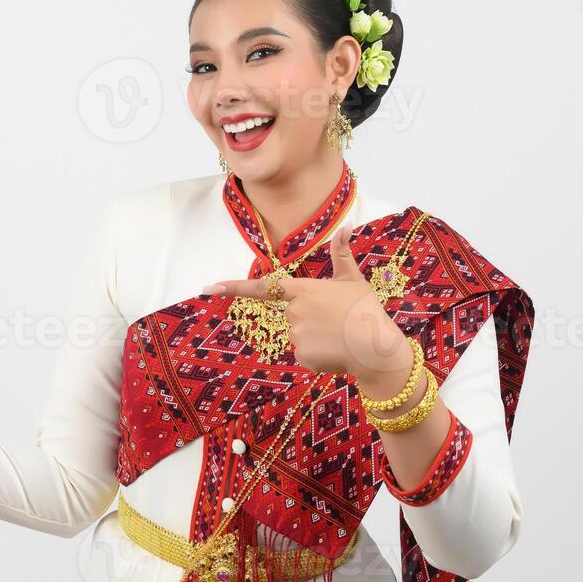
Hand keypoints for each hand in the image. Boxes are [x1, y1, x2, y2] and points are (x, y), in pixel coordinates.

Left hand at [201, 224, 405, 377]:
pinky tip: (336, 352)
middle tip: (336, 319)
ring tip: (339, 336)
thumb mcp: (353, 279)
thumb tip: (346, 225)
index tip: (207, 287)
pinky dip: (319, 354)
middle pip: (292, 314)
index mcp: (303, 290)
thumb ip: (342, 254)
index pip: (262, 287)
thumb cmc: (365, 310)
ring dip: (316, 336)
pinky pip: (305, 353)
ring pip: (299, 335)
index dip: (232, 287)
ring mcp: (296, 335)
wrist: (375, 348)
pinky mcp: (302, 356)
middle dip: (311, 317)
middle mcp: (294, 312)